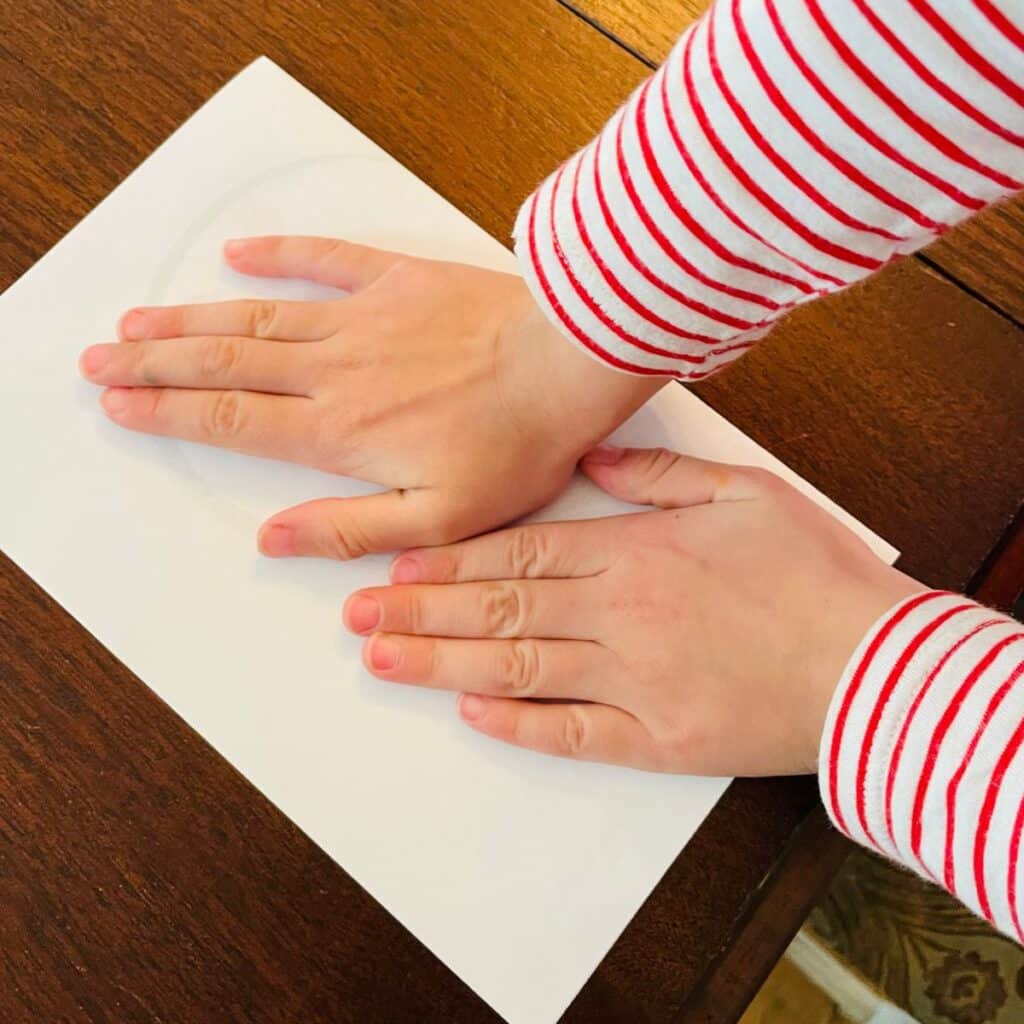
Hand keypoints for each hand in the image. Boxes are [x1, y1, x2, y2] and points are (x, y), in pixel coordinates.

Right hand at [79, 236, 662, 557]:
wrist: (570, 366)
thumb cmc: (516, 447)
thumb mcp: (438, 519)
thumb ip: (349, 529)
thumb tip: (274, 538)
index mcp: (342, 431)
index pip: (232, 421)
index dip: (169, 413)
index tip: (120, 404)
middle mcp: (337, 370)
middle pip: (225, 364)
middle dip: (155, 364)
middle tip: (101, 358)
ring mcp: (364, 319)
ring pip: (256, 317)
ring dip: (191, 319)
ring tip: (139, 322)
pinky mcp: (399, 280)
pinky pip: (326, 260)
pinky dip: (278, 255)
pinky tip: (239, 255)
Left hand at [342, 445, 923, 774]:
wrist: (877, 665)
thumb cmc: (815, 575)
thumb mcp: (745, 494)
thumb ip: (660, 477)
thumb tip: (596, 463)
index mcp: (636, 554)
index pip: (518, 555)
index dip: (448, 561)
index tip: (392, 564)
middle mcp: (620, 615)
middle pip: (500, 610)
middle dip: (419, 610)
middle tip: (354, 614)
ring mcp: (634, 681)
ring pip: (517, 668)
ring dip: (442, 664)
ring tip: (381, 658)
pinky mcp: (658, 740)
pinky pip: (574, 733)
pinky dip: (519, 724)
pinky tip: (470, 715)